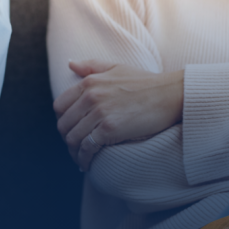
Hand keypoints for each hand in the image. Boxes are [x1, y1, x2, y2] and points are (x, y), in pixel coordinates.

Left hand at [53, 60, 183, 170]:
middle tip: (75, 148)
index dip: (62, 121)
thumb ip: (91, 66)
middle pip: (64, 125)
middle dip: (67, 139)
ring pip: (73, 139)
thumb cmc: (146, 82)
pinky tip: (87, 164)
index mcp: (89, 83)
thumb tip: (70, 65)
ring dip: (74, 152)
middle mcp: (90, 97)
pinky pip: (87, 147)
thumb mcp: (116, 68)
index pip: (59, 106)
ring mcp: (99, 113)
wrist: (169, 94)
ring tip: (80, 159)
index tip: (70, 130)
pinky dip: (84, 159)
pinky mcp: (109, 128)